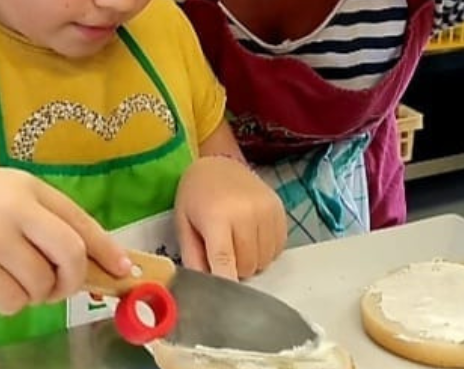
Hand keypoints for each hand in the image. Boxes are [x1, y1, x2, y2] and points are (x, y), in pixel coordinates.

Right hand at [0, 168, 130, 314]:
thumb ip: (38, 218)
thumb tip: (85, 259)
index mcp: (27, 186)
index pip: (82, 222)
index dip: (109, 251)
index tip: (125, 272)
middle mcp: (15, 207)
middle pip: (72, 255)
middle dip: (74, 280)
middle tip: (60, 289)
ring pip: (42, 284)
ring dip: (36, 295)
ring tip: (13, 282)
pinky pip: (13, 300)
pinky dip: (11, 303)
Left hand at [174, 156, 286, 279]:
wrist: (219, 163)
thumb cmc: (196, 195)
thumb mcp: (184, 224)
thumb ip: (193, 256)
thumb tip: (202, 286)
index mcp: (217, 217)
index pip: (224, 261)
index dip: (224, 283)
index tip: (222, 301)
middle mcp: (246, 213)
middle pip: (246, 265)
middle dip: (234, 269)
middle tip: (222, 256)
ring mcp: (266, 211)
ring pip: (263, 260)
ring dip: (250, 262)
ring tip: (237, 245)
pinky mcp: (279, 210)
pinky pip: (277, 248)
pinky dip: (265, 252)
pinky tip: (251, 239)